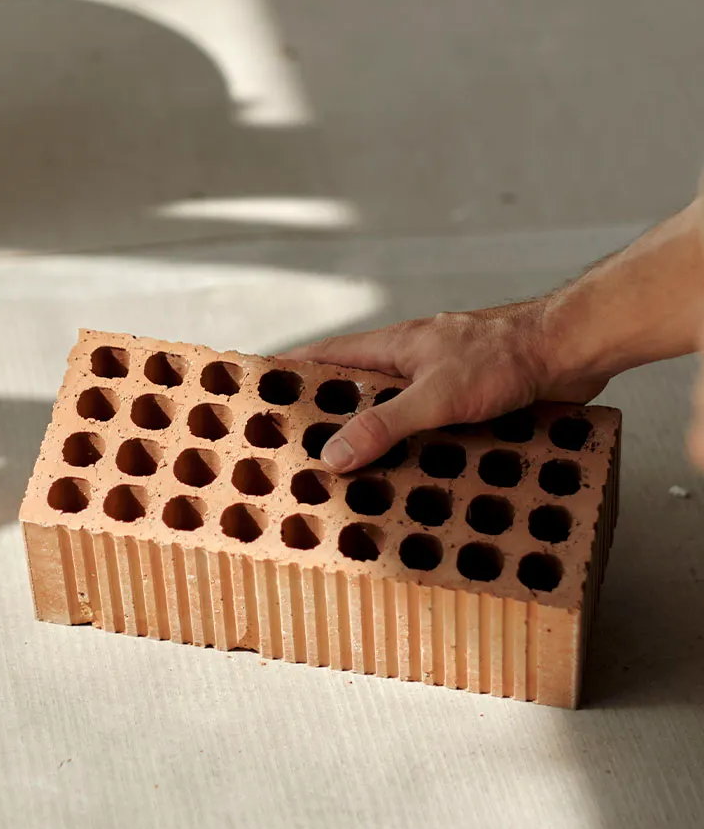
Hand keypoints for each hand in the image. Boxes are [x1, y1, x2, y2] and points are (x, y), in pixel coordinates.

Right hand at [281, 300, 609, 472]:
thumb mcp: (435, 396)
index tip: (258, 394)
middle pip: (355, 390)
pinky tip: (415, 480)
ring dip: (376, 442)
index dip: (289, 374)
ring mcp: (440, 382)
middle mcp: (410, 363)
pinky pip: (430, 430)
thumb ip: (383, 424)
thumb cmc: (505, 356)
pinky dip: (417, 452)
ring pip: (393, 414)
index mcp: (391, 348)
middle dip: (328, 418)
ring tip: (351, 481)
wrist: (570, 350)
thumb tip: (333, 454)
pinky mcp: (470, 402)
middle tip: (300, 453)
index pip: (323, 357)